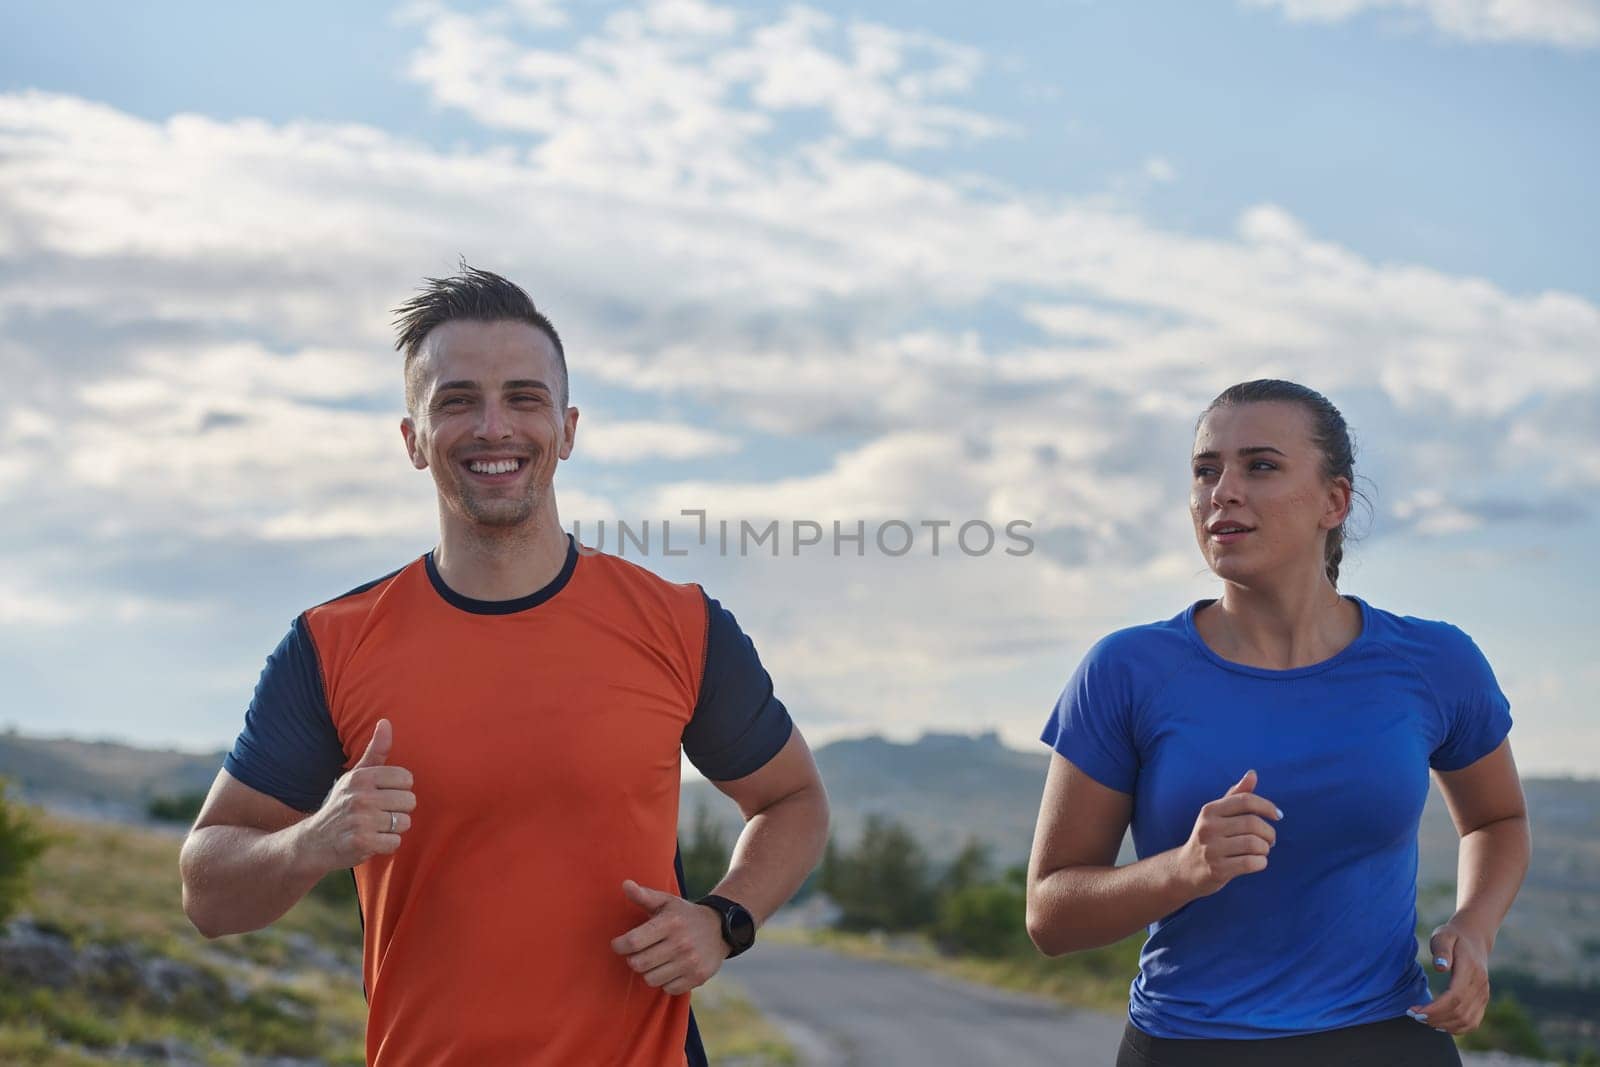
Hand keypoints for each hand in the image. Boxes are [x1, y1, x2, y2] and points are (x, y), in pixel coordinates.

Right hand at [302, 719, 415, 869]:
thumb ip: (375, 751)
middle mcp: (360, 796)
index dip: (399, 790)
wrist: (313, 842)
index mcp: (361, 777)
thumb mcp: (355, 776)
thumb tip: (386, 722)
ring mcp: (360, 820)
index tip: (383, 795)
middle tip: (377, 814)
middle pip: (409, 801)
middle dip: (397, 811)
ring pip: (404, 823)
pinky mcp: (361, 842)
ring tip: (373, 828)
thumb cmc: (341, 805)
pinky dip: (386, 845)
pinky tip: (370, 841)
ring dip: (392, 829)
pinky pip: (395, 843)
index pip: (406, 779)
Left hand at [609, 879, 727, 995]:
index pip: (634, 941)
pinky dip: (665, 981)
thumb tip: (625, 884)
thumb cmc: (684, 915)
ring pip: (651, 979)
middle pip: (639, 964)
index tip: (619, 944)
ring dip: (649, 971)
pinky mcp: (698, 977)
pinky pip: (668, 989)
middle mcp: (681, 943)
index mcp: (670, 923)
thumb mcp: (666, 901)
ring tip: (656, 960)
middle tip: (639, 952)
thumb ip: (643, 896)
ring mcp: (691, 962)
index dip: (620, 945)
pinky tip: (670, 968)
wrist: (720, 929)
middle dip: (633, 959)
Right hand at [1175, 770, 1281, 896]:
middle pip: (1253, 823)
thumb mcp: (1218, 815)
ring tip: (1262, 851)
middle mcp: (1208, 827)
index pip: (1245, 800)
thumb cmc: (1209, 838)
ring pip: (1254, 844)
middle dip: (1269, 833)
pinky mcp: (1217, 870)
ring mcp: (1211, 849)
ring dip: (1265, 849)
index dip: (1267, 806)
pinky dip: (1261, 863)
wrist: (1186, 870)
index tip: (1278, 816)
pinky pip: (1250, 863)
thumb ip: (1237, 795)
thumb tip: (1253, 773)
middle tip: (1270, 840)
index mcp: (1210, 810)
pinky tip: (1258, 862)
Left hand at [1408, 921, 1491, 1033]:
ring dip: (1444, 1025)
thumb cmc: (1453, 937)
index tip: (1415, 1011)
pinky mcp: (1483, 1001)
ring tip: (1423, 1019)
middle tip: (1414, 1015)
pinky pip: (1473, 1022)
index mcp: (1470, 970)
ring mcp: (1484, 994)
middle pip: (1460, 1012)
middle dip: (1435, 1018)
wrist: (1473, 938)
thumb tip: (1440, 966)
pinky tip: (1439, 1024)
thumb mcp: (1443, 936)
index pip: (1454, 997)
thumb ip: (1441, 950)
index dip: (1435, 1009)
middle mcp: (1480, 985)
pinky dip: (1457, 1028)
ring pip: (1467, 1021)